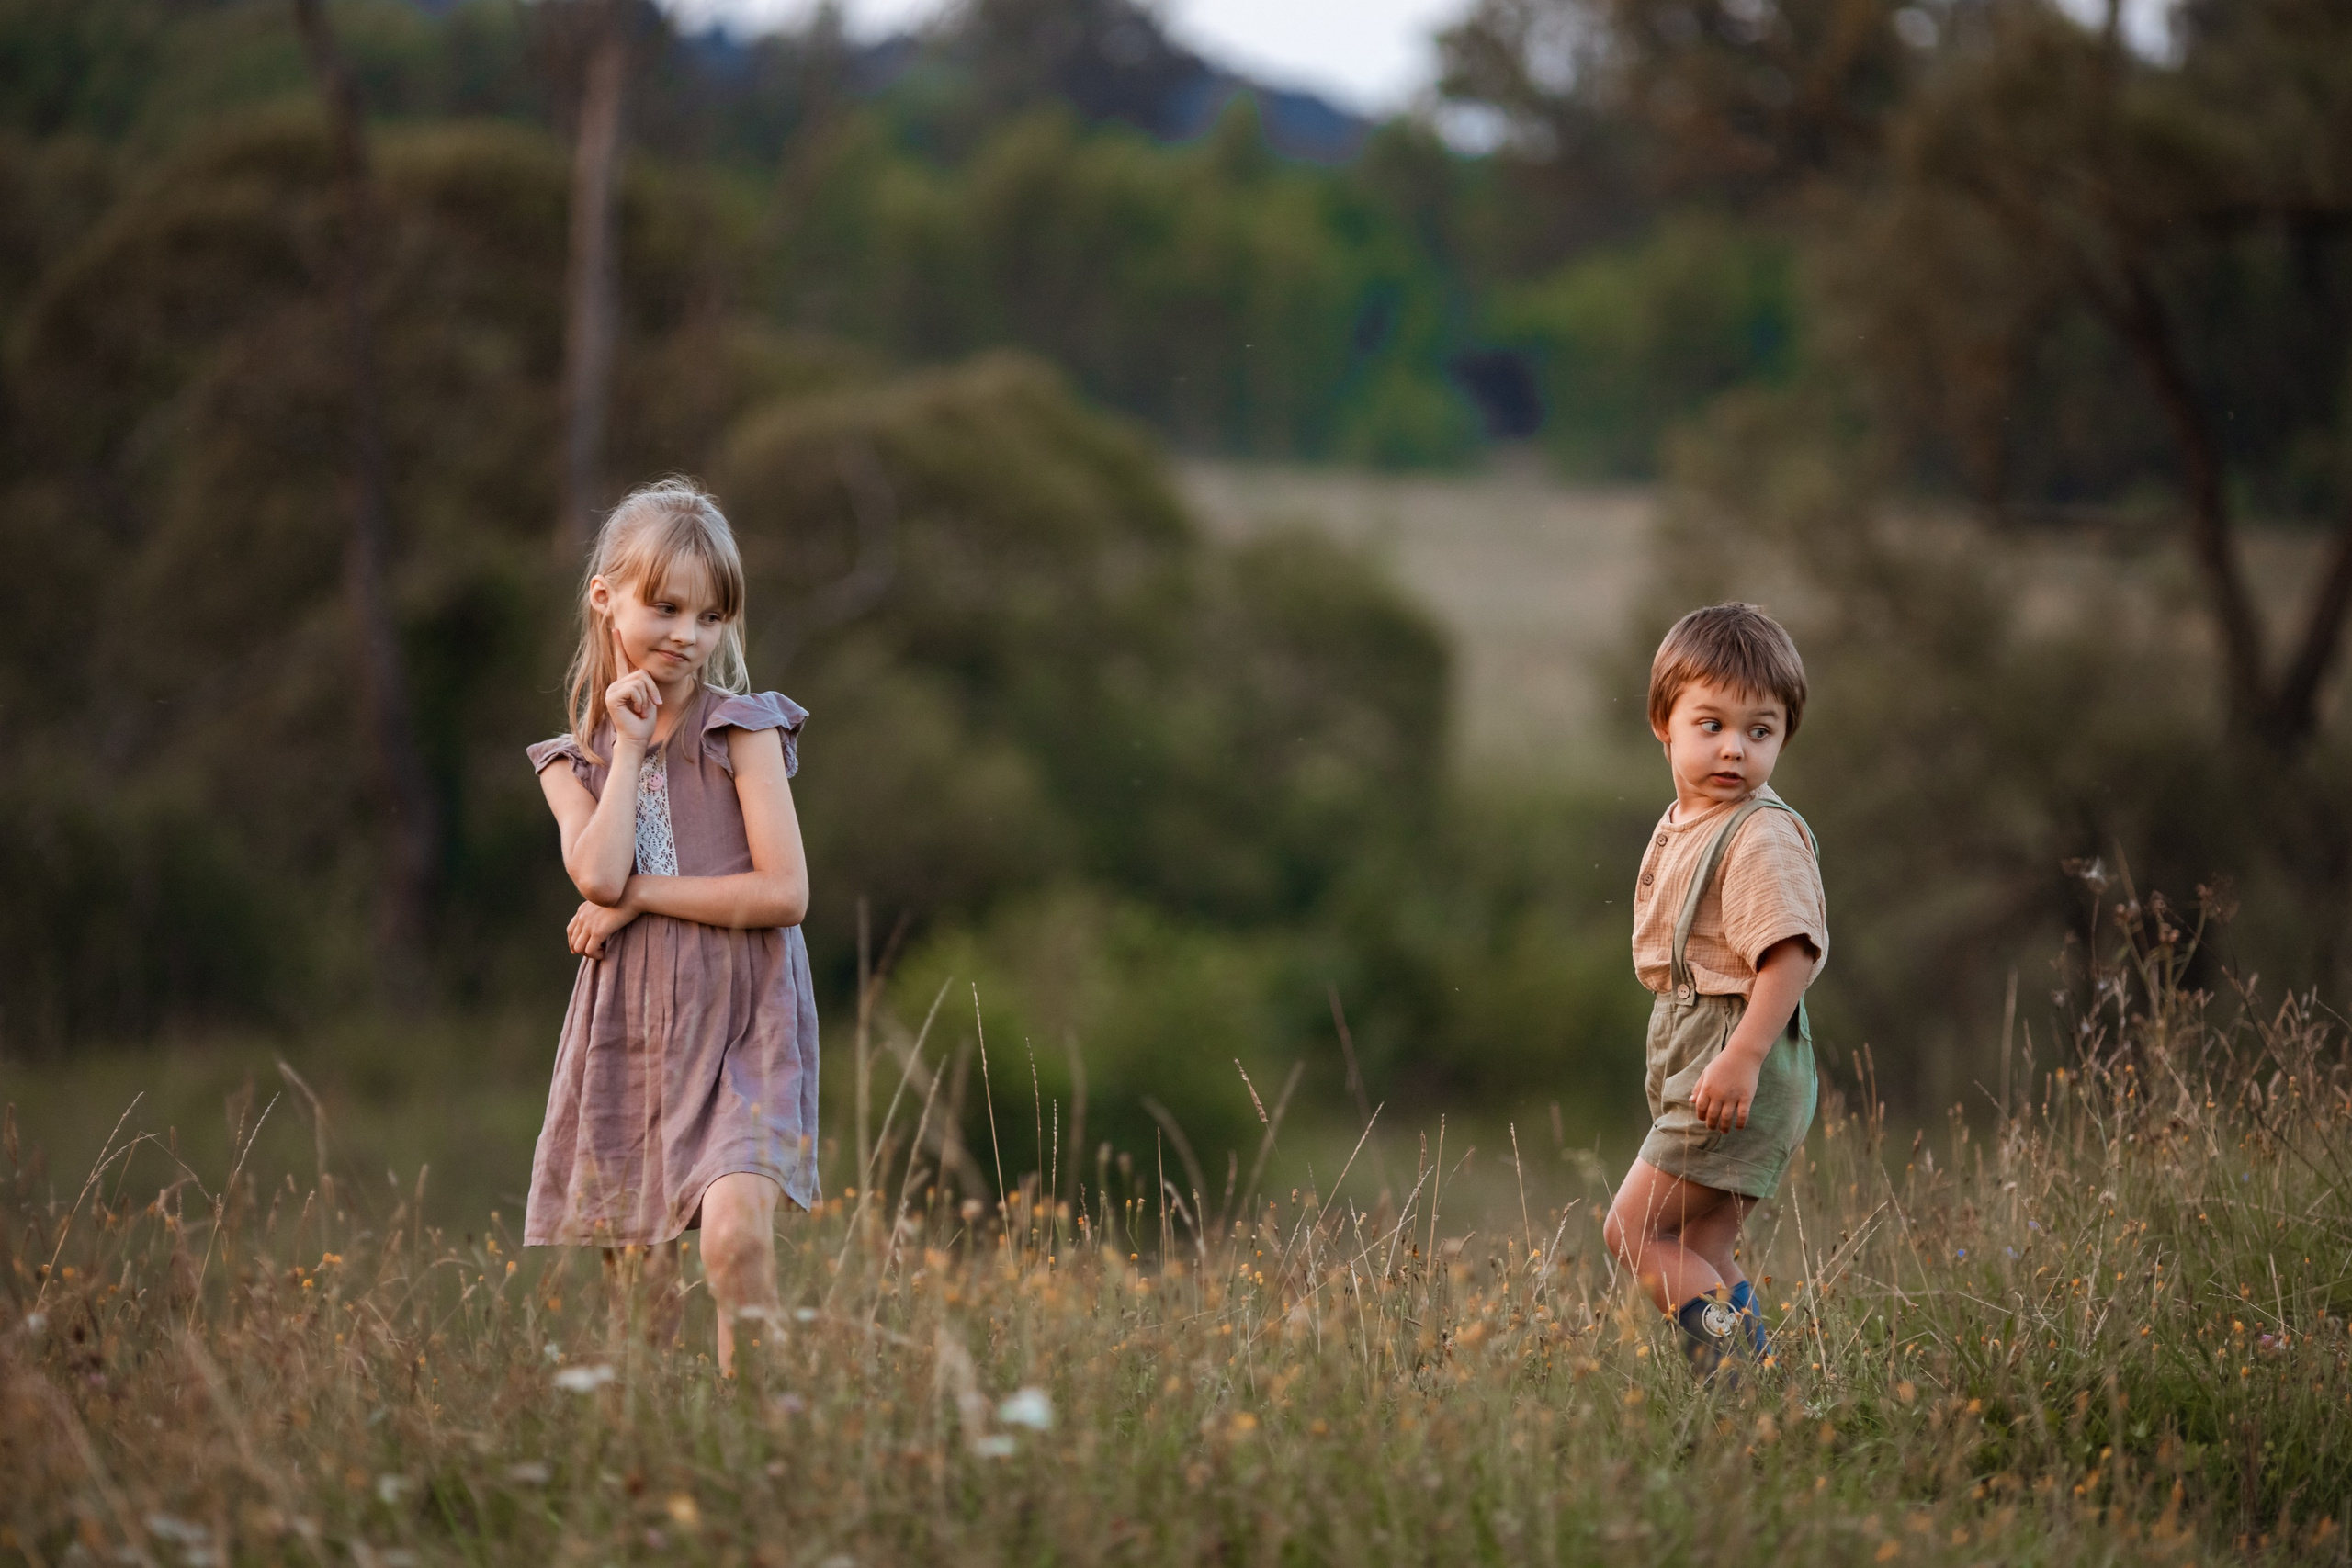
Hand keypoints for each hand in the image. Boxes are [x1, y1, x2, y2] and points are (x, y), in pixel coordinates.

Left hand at [569, 896, 639, 958]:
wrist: (634, 894)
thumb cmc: (627, 897)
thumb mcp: (607, 902)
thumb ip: (600, 910)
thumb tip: (604, 921)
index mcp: (583, 909)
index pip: (570, 930)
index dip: (573, 943)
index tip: (582, 950)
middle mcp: (582, 917)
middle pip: (573, 941)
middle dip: (583, 950)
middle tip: (597, 952)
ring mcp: (588, 924)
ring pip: (579, 948)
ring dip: (589, 954)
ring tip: (602, 952)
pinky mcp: (598, 931)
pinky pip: (590, 950)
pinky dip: (596, 955)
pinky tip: (605, 953)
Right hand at [606, 625, 660, 746]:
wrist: (637, 737)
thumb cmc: (644, 720)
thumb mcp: (649, 697)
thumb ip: (645, 683)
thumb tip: (644, 672)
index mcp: (624, 683)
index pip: (622, 660)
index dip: (619, 644)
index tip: (616, 628)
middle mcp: (616, 684)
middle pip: (642, 672)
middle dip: (652, 690)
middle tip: (650, 705)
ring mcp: (612, 690)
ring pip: (640, 680)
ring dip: (647, 698)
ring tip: (641, 710)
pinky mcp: (612, 697)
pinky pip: (635, 689)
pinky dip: (641, 701)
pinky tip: (636, 711)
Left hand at [1691, 1046, 1762, 1131]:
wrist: (1742, 1055)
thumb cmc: (1723, 1063)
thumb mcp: (1707, 1073)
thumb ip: (1698, 1087)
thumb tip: (1691, 1101)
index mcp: (1707, 1088)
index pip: (1700, 1107)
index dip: (1701, 1115)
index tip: (1703, 1119)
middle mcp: (1719, 1094)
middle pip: (1712, 1115)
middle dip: (1711, 1125)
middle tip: (1713, 1128)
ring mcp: (1733, 1096)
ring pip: (1726, 1118)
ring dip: (1724, 1127)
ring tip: (1724, 1131)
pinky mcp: (1746, 1097)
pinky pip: (1742, 1115)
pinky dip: (1740, 1123)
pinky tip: (1738, 1127)